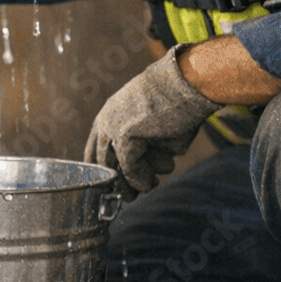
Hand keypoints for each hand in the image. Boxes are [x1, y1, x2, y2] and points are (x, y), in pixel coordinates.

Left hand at [84, 44, 220, 200]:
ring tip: (155, 175)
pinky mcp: (125, 138)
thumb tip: (140, 175)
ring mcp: (112, 129)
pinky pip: (130, 169)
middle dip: (118, 185)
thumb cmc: (176, 102)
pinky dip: (142, 179)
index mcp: (108, 115)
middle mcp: (105, 121)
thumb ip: (141, 146)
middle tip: (130, 197)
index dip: (101, 172)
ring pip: (117, 170)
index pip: (94, 150)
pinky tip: (151, 180)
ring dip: (138, 179)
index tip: (110, 187)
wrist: (186, 84)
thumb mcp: (151, 125)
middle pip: (102, 165)